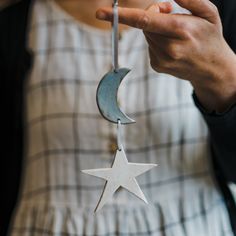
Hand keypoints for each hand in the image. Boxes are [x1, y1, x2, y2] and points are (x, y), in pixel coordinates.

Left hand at [96, 0, 235, 111]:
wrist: (211, 69)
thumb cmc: (210, 38)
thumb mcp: (209, 13)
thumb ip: (189, 0)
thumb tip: (163, 0)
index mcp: (181, 31)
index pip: (145, 20)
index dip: (122, 15)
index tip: (101, 13)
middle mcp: (169, 48)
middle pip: (145, 25)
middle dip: (153, 16)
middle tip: (171, 16)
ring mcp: (162, 60)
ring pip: (146, 36)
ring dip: (155, 30)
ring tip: (175, 35)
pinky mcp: (157, 66)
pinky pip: (149, 46)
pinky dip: (156, 42)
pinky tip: (171, 47)